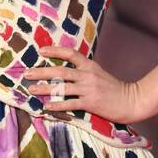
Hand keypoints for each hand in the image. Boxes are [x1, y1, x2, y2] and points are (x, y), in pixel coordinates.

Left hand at [23, 45, 145, 122]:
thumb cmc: (114, 89)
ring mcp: (89, 89)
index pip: (70, 53)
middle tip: (26, 74)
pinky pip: (70, 103)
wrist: (131, 100)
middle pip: (60, 71)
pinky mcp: (90, 102)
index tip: (40, 51)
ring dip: (44, 88)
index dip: (55, 51)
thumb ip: (84, 72)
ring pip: (62, 87)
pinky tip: (46, 107)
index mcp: (90, 66)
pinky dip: (57, 105)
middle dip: (41, 72)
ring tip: (31, 90)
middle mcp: (88, 75)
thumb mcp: (99, 74)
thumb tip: (66, 72)